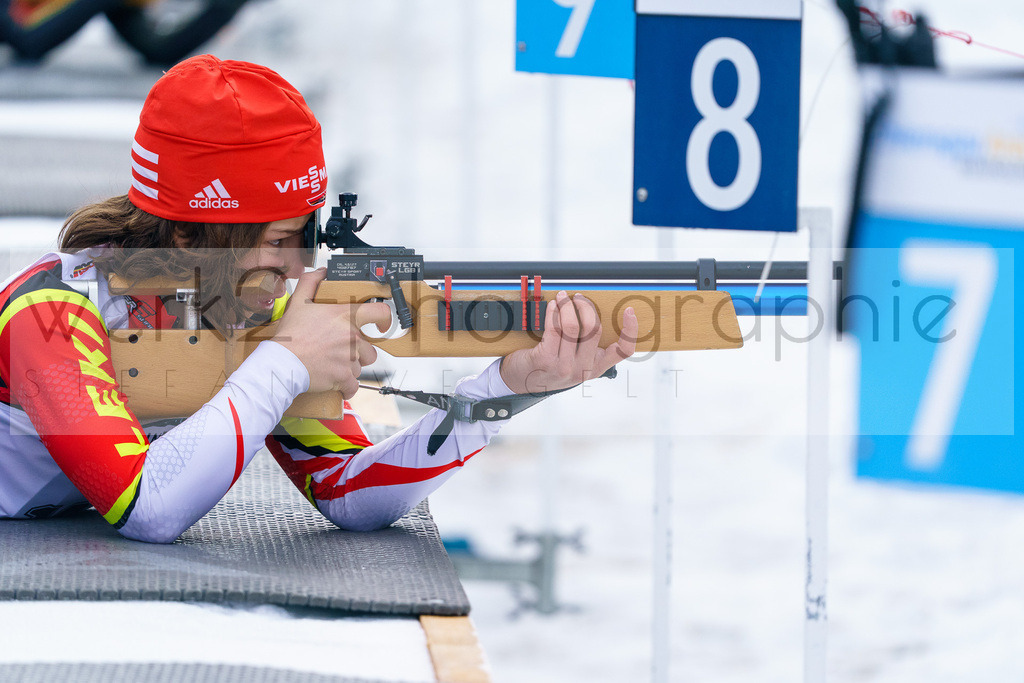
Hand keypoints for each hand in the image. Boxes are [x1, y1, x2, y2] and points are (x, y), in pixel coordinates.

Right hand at [272, 268, 391, 396]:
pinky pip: (353, 385)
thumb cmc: (290, 336)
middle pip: (370, 349)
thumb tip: (321, 272)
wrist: (282, 363)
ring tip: (332, 365)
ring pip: (360, 367)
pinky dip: (346, 387)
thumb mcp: (298, 303)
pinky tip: (337, 384)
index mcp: (344, 318)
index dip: (385, 319)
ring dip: (350, 368)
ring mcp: (349, 358)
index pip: (380, 313)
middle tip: (340, 352)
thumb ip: (311, 283)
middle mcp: (351, 338)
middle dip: (358, 353)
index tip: (383, 325)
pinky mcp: (344, 377)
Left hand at [499, 291, 637, 394]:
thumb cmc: (548, 367)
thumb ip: (586, 347)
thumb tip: (592, 312)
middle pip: (594, 330)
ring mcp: (564, 366)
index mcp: (596, 368)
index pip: (623, 352)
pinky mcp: (545, 359)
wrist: (520, 382)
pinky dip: (553, 312)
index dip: (630, 330)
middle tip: (578, 298)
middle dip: (586, 307)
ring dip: (567, 306)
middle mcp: (583, 369)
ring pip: (573, 326)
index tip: (629, 311)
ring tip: (563, 298)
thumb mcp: (574, 363)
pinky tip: (552, 306)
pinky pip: (554, 328)